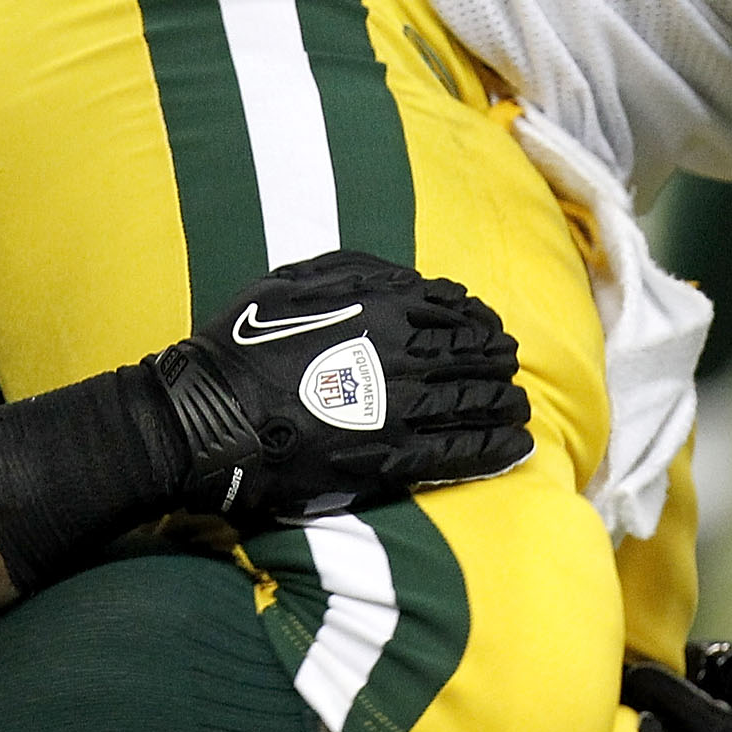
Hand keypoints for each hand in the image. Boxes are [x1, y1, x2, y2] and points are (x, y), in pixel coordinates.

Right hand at [146, 250, 528, 527]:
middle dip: (498, 362)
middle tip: (511, 369)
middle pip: (473, 357)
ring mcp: (400, 409)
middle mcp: (402, 355)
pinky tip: (517, 448)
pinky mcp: (391, 458)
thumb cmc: (244, 345)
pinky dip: (495, 448)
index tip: (490, 332)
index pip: (454, 314)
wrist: (211, 418)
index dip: (479, 324)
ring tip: (520, 407)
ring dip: (504, 403)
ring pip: (474, 402)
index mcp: (382, 307)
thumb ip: (360, 273)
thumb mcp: (296, 280)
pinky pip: (459, 451)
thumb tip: (416, 279)